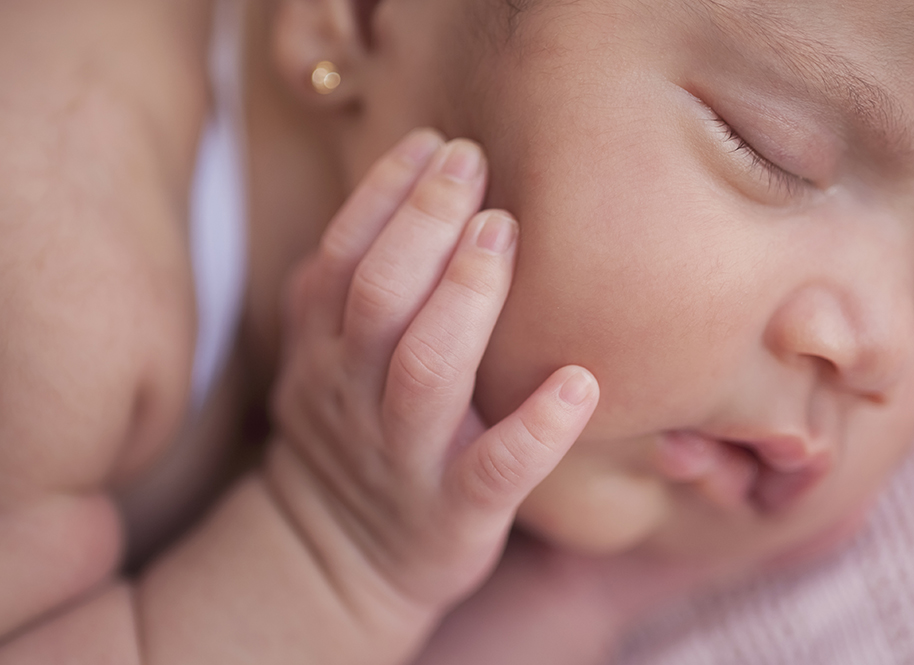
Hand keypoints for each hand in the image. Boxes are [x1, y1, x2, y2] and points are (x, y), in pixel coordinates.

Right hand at [266, 130, 598, 656]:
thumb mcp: (320, 363)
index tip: (434, 143)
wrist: (333, 564)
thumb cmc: (350, 439)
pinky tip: (581, 382)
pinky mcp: (454, 513)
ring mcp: (405, 457)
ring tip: (504, 231)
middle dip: (424, 223)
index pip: (342, 259)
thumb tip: (393, 189)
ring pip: (426, 371)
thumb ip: (341, 288)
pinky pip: (495, 471)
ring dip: (466, 297)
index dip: (382, 196)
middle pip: (379, 299)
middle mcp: (356, 397)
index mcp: (325, 353)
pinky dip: (537, 427)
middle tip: (473, 162)